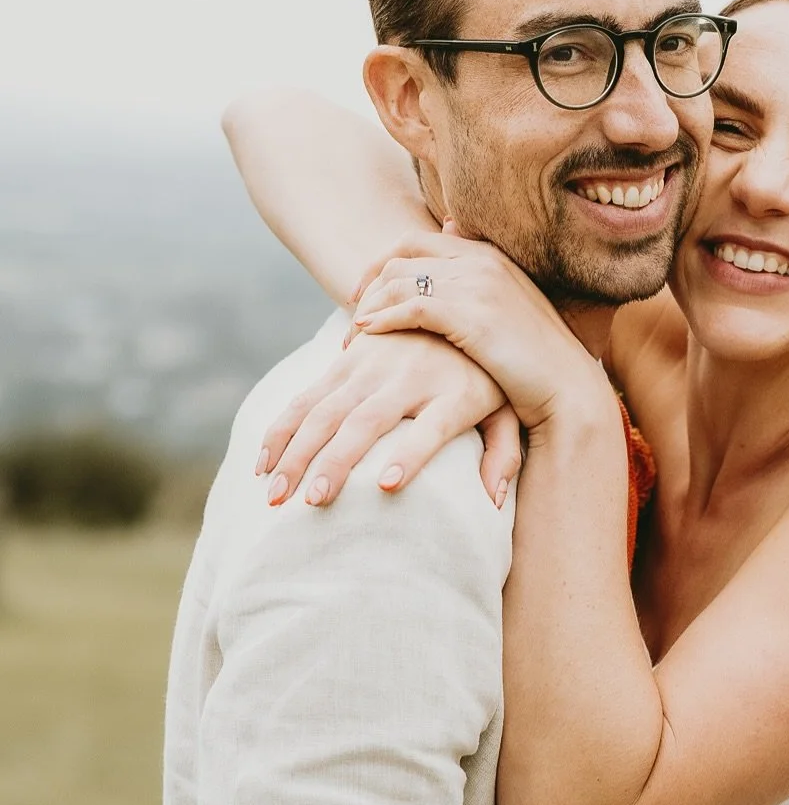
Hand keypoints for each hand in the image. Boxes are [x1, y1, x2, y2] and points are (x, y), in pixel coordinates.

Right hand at [257, 329, 521, 508]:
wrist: (458, 300)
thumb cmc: (487, 373)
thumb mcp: (508, 409)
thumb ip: (504, 453)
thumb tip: (491, 501)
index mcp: (454, 393)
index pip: (434, 427)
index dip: (413, 455)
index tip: (390, 486)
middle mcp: (407, 377)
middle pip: (365, 422)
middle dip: (334, 463)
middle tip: (311, 504)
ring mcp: (371, 365)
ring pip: (324, 411)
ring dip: (295, 453)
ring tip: (275, 495)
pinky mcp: (346, 361)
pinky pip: (306, 398)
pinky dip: (281, 431)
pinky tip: (263, 465)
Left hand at [349, 226, 602, 432]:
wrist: (567, 387)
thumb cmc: (537, 360)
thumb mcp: (508, 311)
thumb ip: (477, 284)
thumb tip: (449, 243)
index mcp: (488, 255)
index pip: (416, 241)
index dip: (380, 264)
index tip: (362, 293)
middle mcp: (481, 261)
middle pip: (401, 258)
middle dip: (368, 286)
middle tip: (353, 318)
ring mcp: (478, 285)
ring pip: (400, 281)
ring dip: (369, 308)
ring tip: (354, 336)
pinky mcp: (472, 316)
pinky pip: (411, 307)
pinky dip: (382, 319)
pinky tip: (367, 336)